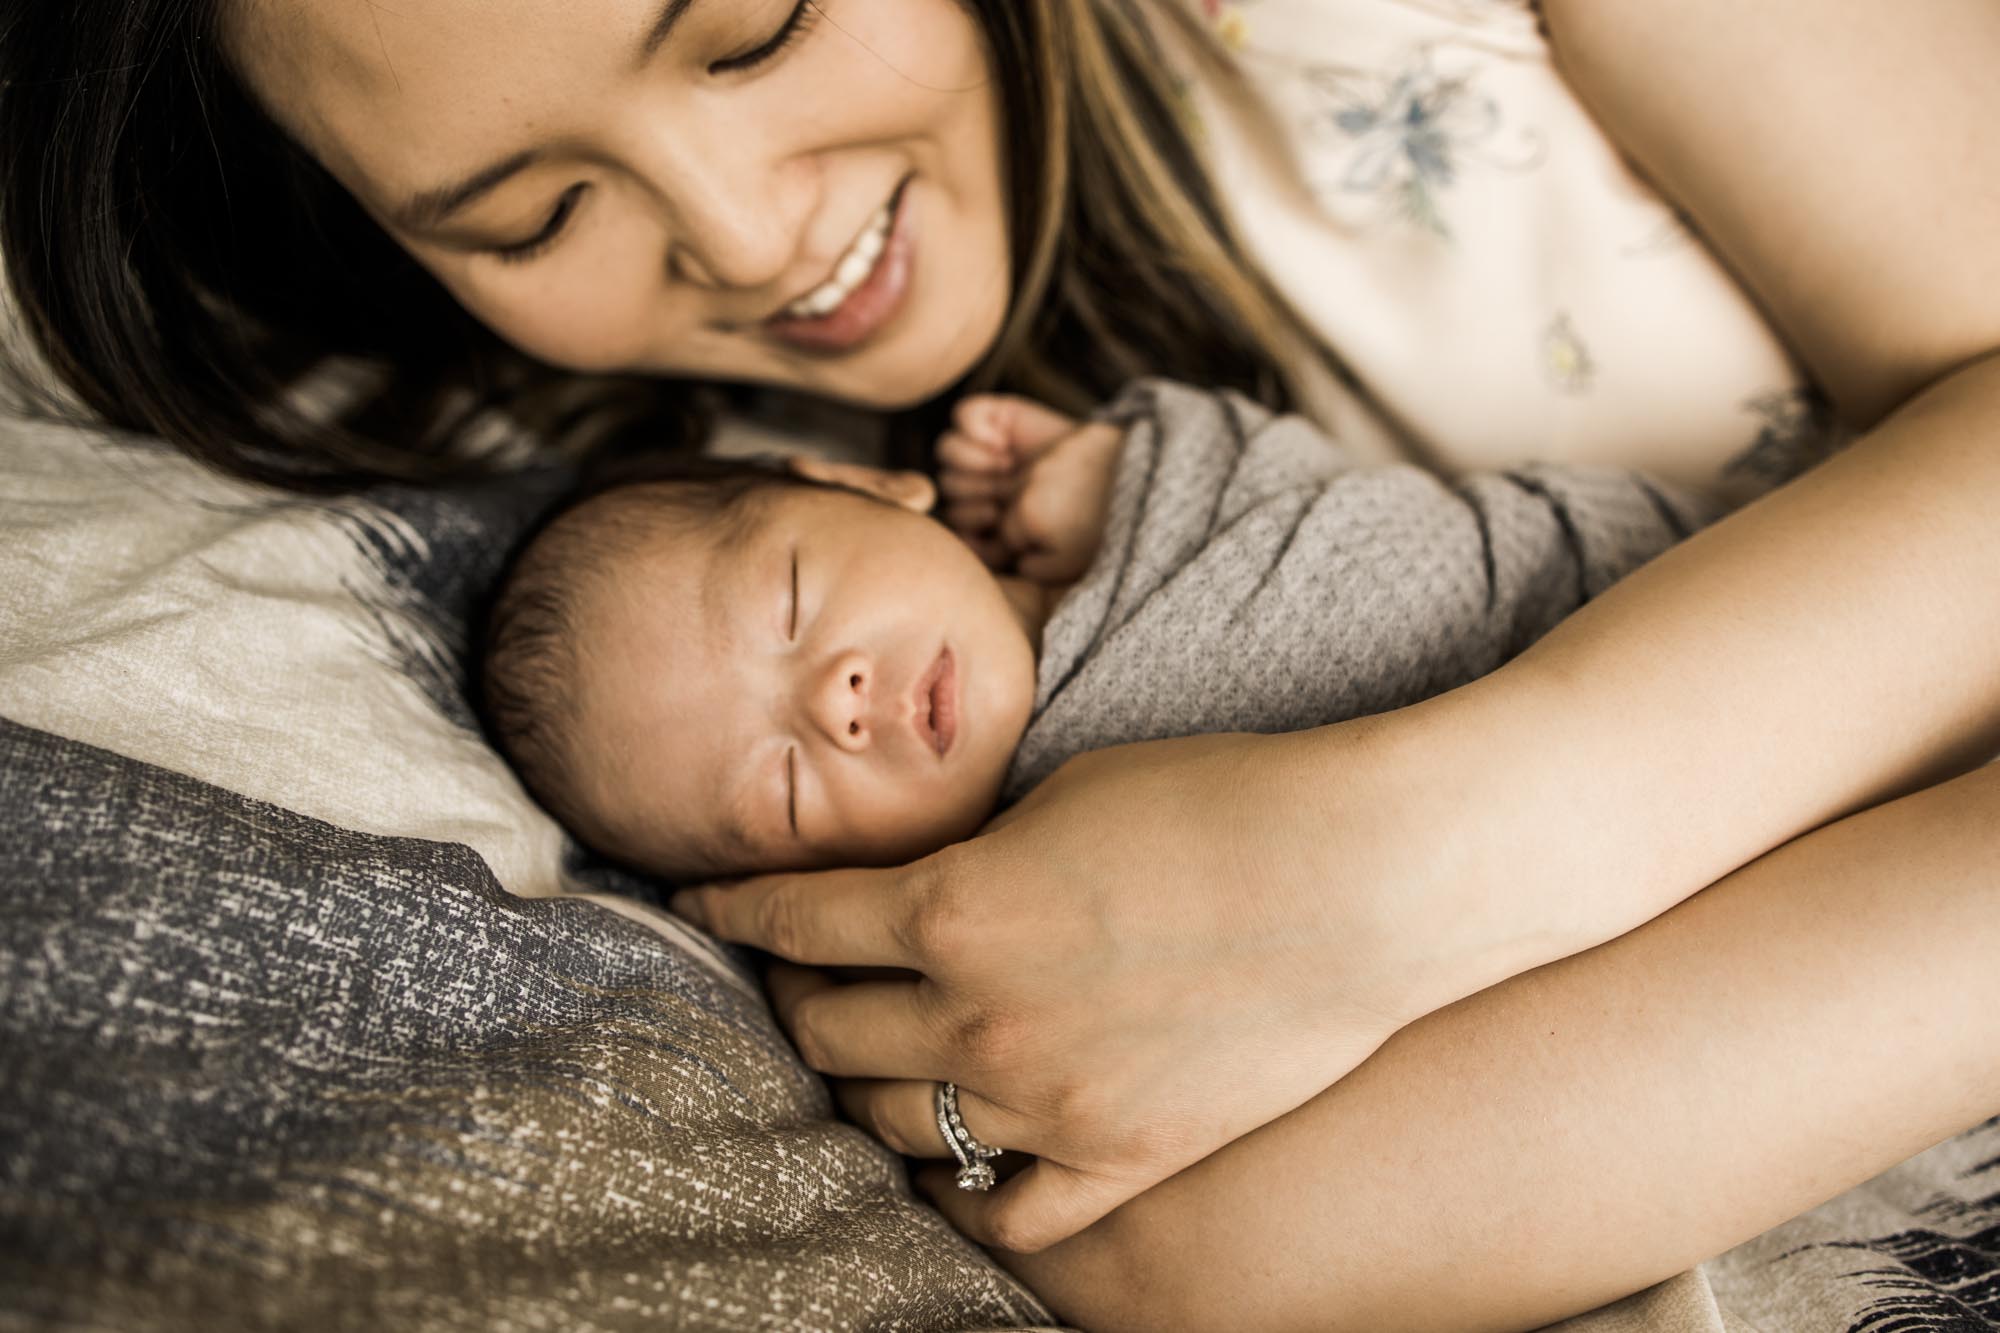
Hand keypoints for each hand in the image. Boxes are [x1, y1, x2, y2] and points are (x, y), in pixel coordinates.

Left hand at [668, 711, 1530, 1251]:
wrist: (1369, 877)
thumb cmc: (1223, 801)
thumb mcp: (1066, 795)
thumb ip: (973, 858)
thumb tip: (925, 891)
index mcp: (952, 906)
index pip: (795, 918)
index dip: (736, 909)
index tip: (707, 905)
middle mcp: (978, 1016)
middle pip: (826, 1031)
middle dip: (792, 1000)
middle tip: (794, 980)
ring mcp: (1048, 1102)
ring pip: (896, 1125)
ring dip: (861, 1089)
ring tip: (863, 1063)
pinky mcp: (1122, 1156)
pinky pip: (1005, 1211)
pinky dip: (958, 1192)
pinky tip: (947, 1165)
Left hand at [936, 393, 1124, 582]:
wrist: (1126, 482)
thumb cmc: (1094, 526)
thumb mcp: (1052, 557)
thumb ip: (1007, 555)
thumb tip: (971, 545)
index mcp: (1001, 517)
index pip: (954, 521)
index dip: (966, 522)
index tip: (995, 519)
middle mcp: (995, 482)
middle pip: (947, 487)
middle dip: (969, 495)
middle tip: (1000, 495)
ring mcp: (998, 448)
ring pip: (947, 453)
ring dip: (970, 466)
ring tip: (1002, 467)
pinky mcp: (1007, 417)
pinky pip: (965, 415)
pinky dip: (973, 431)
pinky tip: (999, 445)